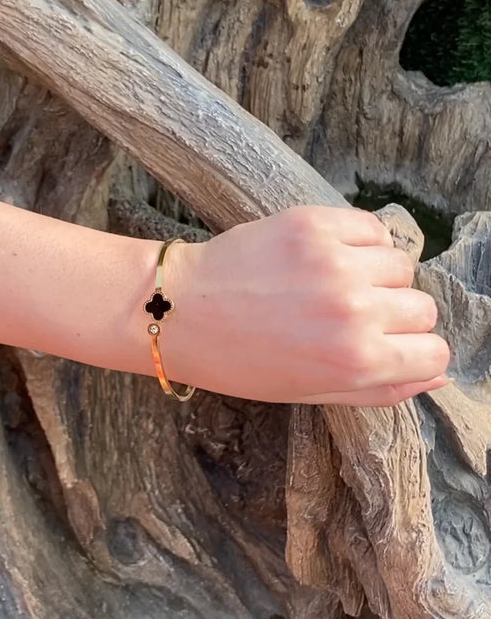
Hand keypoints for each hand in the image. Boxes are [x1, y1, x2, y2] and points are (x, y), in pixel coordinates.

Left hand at [167, 206, 449, 405]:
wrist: (181, 310)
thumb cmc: (242, 361)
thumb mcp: (313, 393)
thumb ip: (381, 390)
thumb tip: (437, 377)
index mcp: (357, 361)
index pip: (435, 352)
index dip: (414, 352)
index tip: (390, 346)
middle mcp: (354, 311)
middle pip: (423, 308)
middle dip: (396, 318)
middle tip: (351, 317)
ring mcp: (336, 262)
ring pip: (401, 265)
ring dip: (378, 277)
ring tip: (335, 284)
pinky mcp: (314, 224)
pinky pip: (372, 228)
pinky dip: (361, 242)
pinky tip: (329, 256)